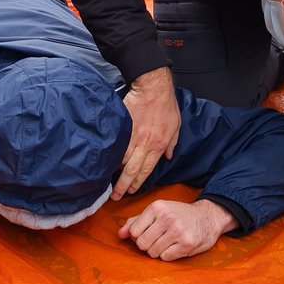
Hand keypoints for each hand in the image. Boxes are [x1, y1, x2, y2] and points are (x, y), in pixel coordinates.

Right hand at [113, 67, 181, 199]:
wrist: (153, 87)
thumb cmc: (166, 104)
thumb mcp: (176, 125)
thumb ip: (172, 143)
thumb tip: (167, 157)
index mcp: (159, 144)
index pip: (147, 169)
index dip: (138, 182)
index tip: (131, 191)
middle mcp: (145, 143)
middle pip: (132, 169)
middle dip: (123, 185)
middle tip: (115, 196)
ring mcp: (133, 135)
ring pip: (122, 159)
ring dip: (116, 172)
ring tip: (109, 183)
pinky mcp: (124, 127)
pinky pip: (117, 145)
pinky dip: (112, 155)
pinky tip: (107, 163)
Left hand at [118, 198, 237, 259]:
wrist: (208, 217)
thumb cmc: (179, 214)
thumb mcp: (158, 211)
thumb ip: (136, 221)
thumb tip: (120, 235)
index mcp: (157, 207)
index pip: (134, 231)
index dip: (138, 235)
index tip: (148, 233)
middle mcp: (167, 218)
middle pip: (141, 244)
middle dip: (147, 245)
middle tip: (158, 239)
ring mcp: (177, 231)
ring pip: (152, 252)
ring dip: (158, 251)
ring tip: (167, 242)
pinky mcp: (187, 244)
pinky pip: (165, 258)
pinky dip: (168, 255)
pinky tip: (175, 246)